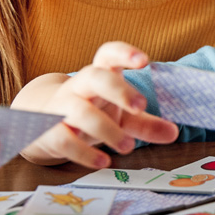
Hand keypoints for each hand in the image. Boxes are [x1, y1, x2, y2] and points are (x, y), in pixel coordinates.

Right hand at [18, 42, 178, 167]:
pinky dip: (85, 153)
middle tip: (141, 106)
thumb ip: (145, 123)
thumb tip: (174, 132)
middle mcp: (80, 87)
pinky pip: (65, 139)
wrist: (40, 122)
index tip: (144, 60)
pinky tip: (104, 162)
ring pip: (81, 111)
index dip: (124, 53)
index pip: (108, 54)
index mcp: (100, 75)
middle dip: (119, 90)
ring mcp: (62, 108)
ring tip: (129, 146)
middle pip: (95, 77)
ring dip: (108, 129)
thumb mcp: (120, 116)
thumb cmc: (89, 112)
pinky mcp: (50, 132)